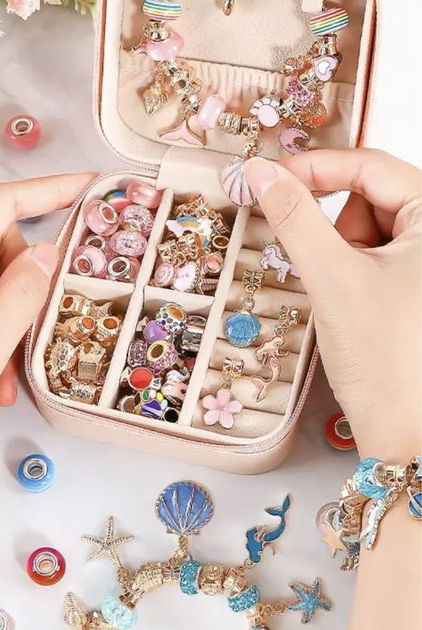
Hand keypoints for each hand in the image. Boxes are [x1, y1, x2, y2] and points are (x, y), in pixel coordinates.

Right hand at [245, 149, 420, 459]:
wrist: (403, 429)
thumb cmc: (383, 357)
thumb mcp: (332, 278)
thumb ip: (293, 218)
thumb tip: (258, 173)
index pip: (371, 165)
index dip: (315, 167)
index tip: (267, 177)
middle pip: (369, 197)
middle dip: (333, 228)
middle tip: (320, 264)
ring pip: (364, 229)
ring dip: (337, 254)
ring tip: (341, 296)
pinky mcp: (409, 284)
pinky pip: (366, 256)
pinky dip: (344, 272)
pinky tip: (347, 305)